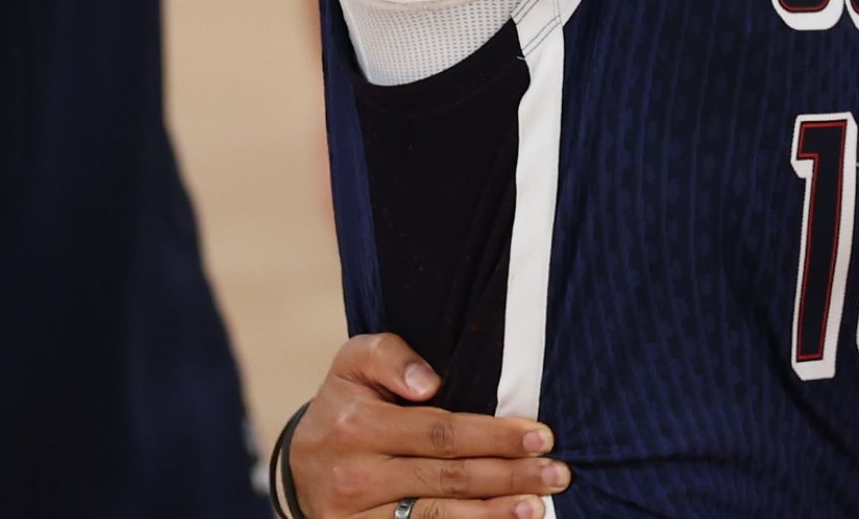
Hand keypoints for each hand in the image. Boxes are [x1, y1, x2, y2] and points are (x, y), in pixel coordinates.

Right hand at [289, 334, 569, 518]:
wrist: (301, 465)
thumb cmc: (346, 404)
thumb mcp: (354, 363)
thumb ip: (389, 355)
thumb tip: (429, 381)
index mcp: (357, 426)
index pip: (440, 432)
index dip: (494, 436)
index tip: (541, 435)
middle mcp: (355, 476)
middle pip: (447, 478)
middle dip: (509, 476)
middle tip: (557, 473)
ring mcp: (357, 516)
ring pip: (437, 517)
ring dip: (494, 514)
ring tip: (538, 507)